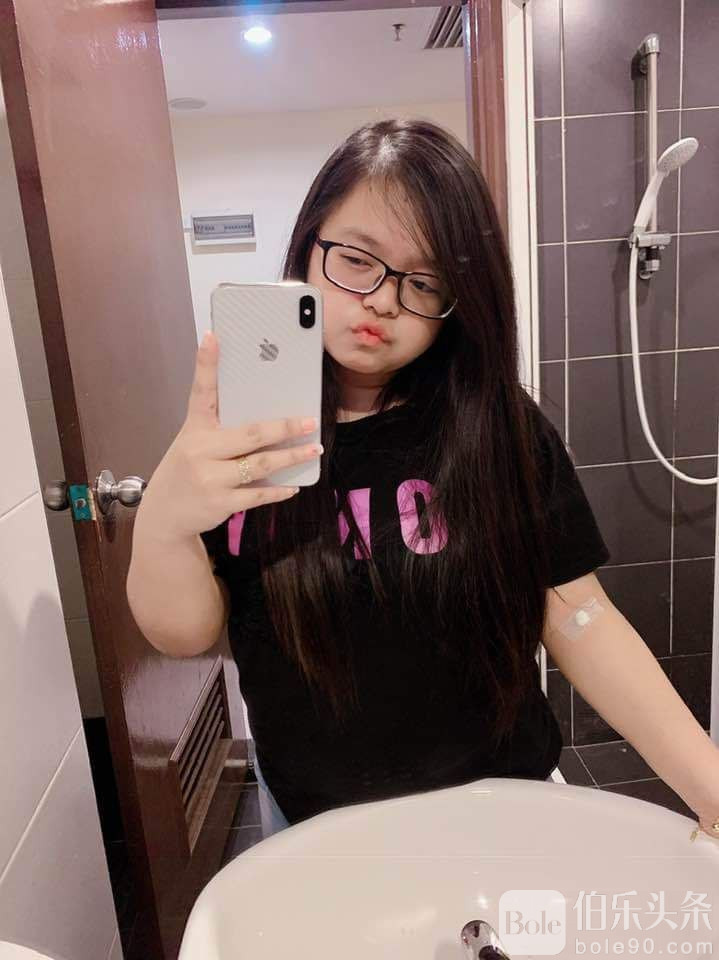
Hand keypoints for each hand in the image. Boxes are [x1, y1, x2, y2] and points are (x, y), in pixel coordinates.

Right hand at [136, 329, 321, 540]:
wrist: (165, 515)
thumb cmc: (188, 470)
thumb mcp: (194, 443)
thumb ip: (221, 430)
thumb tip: (268, 416)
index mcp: (194, 428)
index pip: (201, 391)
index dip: (206, 363)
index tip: (213, 337)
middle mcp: (201, 450)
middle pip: (251, 433)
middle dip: (285, 427)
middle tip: (310, 421)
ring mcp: (211, 478)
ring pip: (261, 464)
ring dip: (292, 457)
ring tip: (314, 450)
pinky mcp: (221, 502)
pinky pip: (259, 494)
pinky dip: (279, 490)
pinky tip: (294, 485)